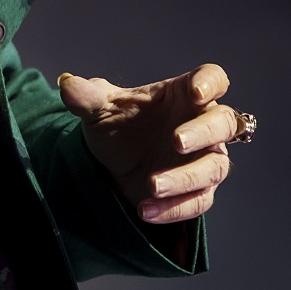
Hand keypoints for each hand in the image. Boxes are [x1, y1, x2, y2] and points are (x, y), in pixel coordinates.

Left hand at [58, 64, 238, 223]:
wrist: (111, 165)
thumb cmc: (117, 126)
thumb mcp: (98, 110)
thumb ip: (86, 97)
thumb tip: (67, 84)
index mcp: (183, 95)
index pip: (212, 79)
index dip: (210, 83)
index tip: (195, 92)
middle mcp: (202, 125)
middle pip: (223, 123)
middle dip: (203, 132)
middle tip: (175, 141)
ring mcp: (205, 159)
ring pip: (214, 167)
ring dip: (185, 178)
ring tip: (152, 185)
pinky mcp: (198, 191)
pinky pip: (198, 201)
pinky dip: (173, 209)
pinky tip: (145, 210)